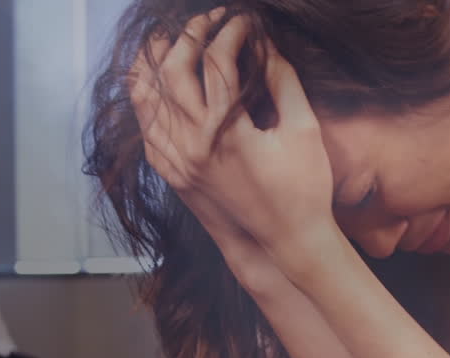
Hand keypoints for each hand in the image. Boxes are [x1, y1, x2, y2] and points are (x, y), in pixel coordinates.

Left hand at [129, 9, 338, 278]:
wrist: (285, 243)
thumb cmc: (303, 189)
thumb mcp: (303, 129)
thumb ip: (284, 80)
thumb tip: (266, 43)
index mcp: (228, 131)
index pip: (218, 60)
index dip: (231, 30)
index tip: (244, 20)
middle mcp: (194, 145)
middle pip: (172, 69)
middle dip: (188, 35)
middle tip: (208, 21)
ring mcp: (178, 162)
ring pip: (148, 99)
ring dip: (154, 61)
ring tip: (167, 38)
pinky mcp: (173, 176)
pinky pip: (147, 130)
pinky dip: (146, 101)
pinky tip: (155, 84)